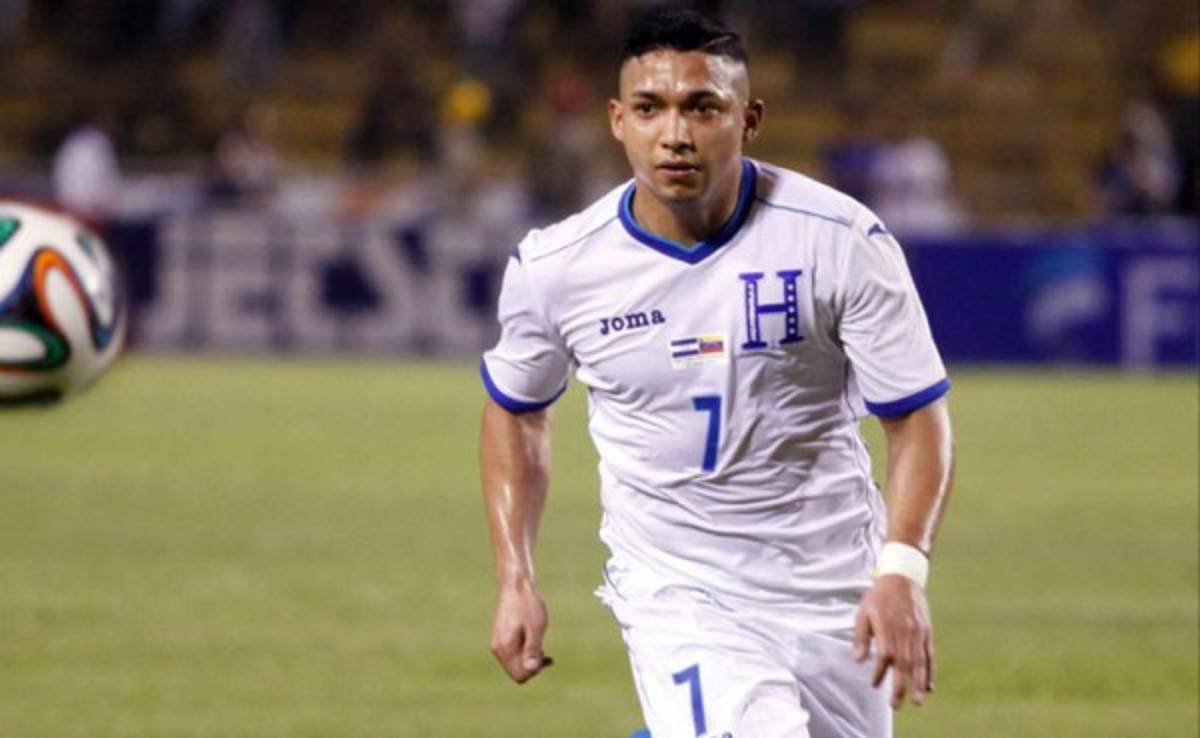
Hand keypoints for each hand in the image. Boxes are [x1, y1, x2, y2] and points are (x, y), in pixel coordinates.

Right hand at [490, 578, 553, 683]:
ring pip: (515, 664)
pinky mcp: (501, 638)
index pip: (520, 676)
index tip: (545, 655)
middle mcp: (498, 649)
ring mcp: (498, 644)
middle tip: (547, 653)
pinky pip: (513, 655)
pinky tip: (535, 643)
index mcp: (505, 648)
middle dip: (532, 666)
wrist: (515, 585)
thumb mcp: (535, 628)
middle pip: (517, 672)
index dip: (535, 671)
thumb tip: (531, 670)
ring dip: (529, 659)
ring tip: (542, 646)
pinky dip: (525, 652)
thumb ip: (533, 650)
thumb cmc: (528, 605)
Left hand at [853, 574, 933, 708]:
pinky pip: (930, 655)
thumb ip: (861, 637)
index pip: (885, 656)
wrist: (902, 578)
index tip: (874, 684)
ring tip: (916, 702)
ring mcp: (919, 633)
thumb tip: (858, 660)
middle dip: (900, 686)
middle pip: (904, 664)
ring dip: (918, 684)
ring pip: (920, 662)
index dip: (880, 672)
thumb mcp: (863, 613)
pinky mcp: (927, 632)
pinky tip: (929, 687)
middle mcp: (905, 632)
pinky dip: (930, 672)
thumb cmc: (878, 597)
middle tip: (896, 706)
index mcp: (888, 628)